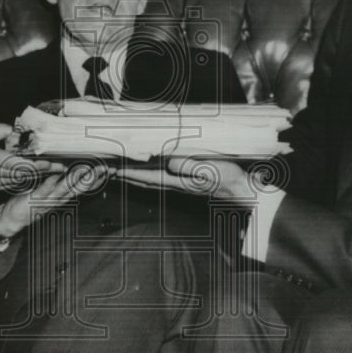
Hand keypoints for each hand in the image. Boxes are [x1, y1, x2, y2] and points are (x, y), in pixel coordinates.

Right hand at [0, 124, 63, 193]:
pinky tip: (33, 178)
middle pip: (19, 175)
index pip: (15, 163)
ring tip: (51, 172)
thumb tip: (12, 130)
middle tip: (59, 167)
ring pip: (15, 183)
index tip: (50, 162)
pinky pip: (6, 186)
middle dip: (41, 172)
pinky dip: (21, 182)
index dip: (35, 164)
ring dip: (34, 178)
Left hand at [0, 161, 112, 238]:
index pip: (81, 188)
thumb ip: (55, 184)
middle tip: (103, 169)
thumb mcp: (44, 193)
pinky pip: (41, 193)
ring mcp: (44, 202)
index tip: (108, 171)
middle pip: (76, 189)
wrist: (8, 222)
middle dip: (90, 179)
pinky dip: (48, 185)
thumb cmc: (25, 205)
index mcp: (59, 198)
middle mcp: (55, 201)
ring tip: (84, 170)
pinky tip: (54, 177)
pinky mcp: (31, 202)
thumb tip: (66, 170)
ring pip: (62, 191)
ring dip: (73, 181)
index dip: (95, 180)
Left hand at [117, 157, 252, 199]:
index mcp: (179, 180)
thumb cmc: (228, 178)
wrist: (241, 189)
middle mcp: (176, 183)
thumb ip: (191, 167)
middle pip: (146, 180)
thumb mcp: (211, 169)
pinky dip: (149, 174)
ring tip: (121, 170)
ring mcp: (181, 183)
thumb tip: (169, 163)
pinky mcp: (186, 181)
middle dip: (127, 176)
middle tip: (110, 170)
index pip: (149, 177)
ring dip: (136, 175)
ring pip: (152, 179)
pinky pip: (161, 177)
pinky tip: (147, 171)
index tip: (115, 169)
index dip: (131, 173)